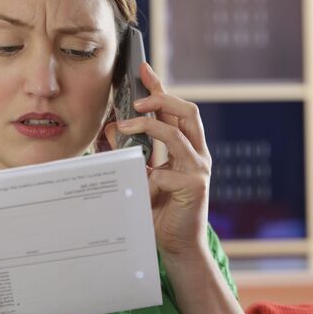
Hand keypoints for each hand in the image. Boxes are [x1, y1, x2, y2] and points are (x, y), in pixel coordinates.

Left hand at [105, 62, 211, 260]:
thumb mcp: (143, 175)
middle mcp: (197, 154)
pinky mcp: (195, 187)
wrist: (178, 245)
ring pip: (178, 134)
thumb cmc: (161, 209)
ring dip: (149, 126)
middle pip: (187, 112)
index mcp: (186, 148)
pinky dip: (147, 177)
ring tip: (124, 127)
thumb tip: (113, 127)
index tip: (143, 68)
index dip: (161, 87)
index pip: (175, 110)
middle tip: (138, 99)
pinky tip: (141, 189)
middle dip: (162, 98)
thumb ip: (134, 152)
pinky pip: (165, 173)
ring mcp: (199, 169)